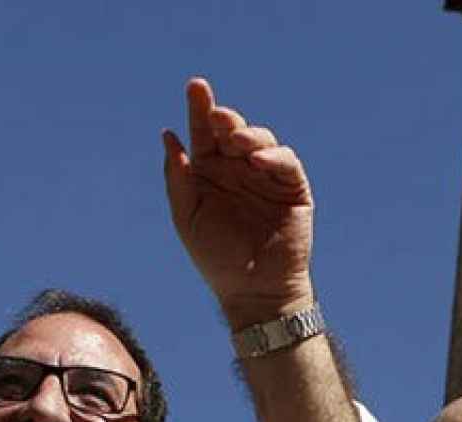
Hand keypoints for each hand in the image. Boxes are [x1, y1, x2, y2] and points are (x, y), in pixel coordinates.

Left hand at [162, 78, 314, 326]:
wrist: (253, 291)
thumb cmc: (216, 258)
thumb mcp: (187, 216)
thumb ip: (178, 177)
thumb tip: (168, 136)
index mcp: (210, 172)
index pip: (205, 133)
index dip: (200, 109)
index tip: (195, 88)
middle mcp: (239, 169)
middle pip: (233, 131)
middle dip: (226, 118)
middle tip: (218, 116)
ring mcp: (266, 178)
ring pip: (261, 140)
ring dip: (249, 135)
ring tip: (236, 142)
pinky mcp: (293, 189)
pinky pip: (286, 163)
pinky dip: (274, 157)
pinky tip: (257, 161)